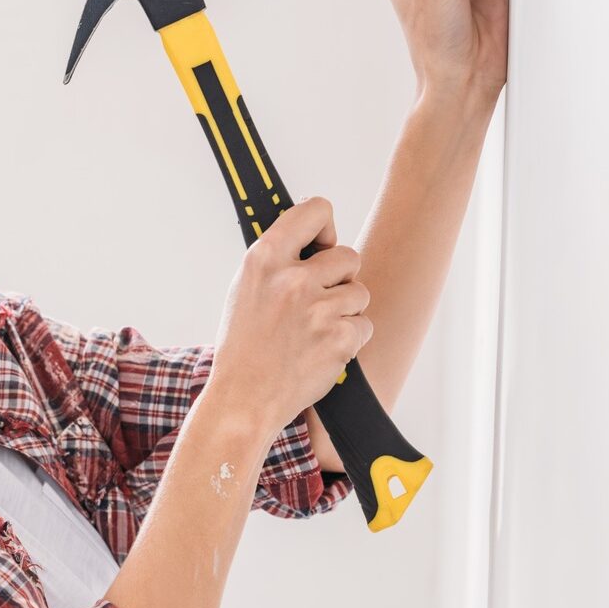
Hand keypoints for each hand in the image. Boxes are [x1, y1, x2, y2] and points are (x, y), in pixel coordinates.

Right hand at [206, 196, 371, 430]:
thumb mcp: (245, 286)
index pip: (316, 210)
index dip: (325, 226)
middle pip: (349, 255)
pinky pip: (364, 325)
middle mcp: (292, 279)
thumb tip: (314, 235)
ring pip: (360, 292)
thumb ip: (278, 257)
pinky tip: (320, 348)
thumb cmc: (244, 344)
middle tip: (314, 301)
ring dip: (345, 310)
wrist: (244, 397)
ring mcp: (318, 309)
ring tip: (313, 329)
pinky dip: (349, 338)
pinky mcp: (340, 338)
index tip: (321, 243)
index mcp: (264, 258)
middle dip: (339, 278)